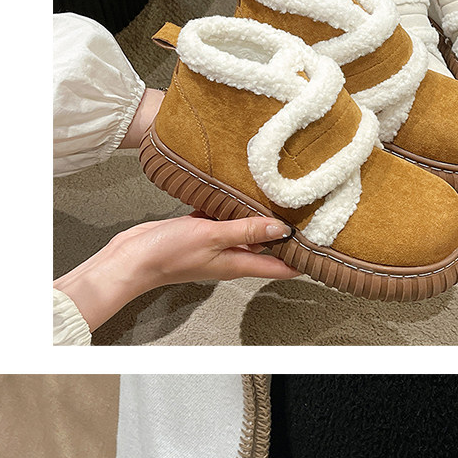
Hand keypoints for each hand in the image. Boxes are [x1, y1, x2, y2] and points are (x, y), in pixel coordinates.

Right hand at [54, 212, 297, 331]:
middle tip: (309, 211)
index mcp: (239, 263)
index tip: (324, 246)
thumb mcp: (212, 237)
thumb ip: (246, 231)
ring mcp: (216, 244)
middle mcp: (231, 255)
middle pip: (268, 247)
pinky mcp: (201, 231)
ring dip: (260, 217)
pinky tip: (236, 190)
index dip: (303, 259)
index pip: (281, 267)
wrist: (133, 258)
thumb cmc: (168, 253)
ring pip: (246, 230)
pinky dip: (232, 207)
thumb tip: (281, 229)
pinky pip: (223, 218)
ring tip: (281, 196)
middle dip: (287, 233)